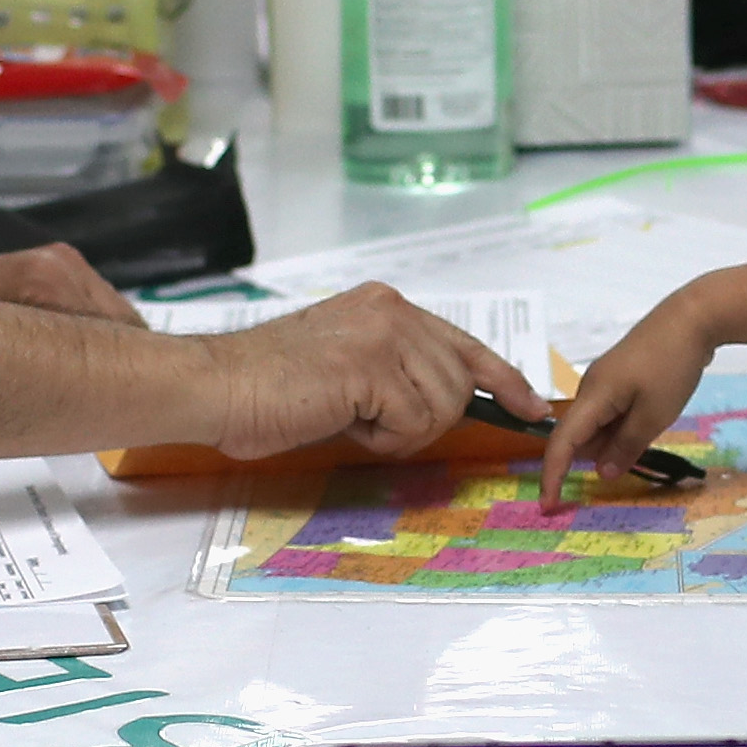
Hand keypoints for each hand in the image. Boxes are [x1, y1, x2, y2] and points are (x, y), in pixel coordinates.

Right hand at [202, 284, 538, 460]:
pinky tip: (342, 423)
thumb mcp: (346, 368)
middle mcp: (391, 311)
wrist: (216, 388)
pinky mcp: (372, 367)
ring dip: (403, 433)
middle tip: (370, 426)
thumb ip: (395, 373)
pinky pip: (415, 423)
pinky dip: (383, 440)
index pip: (465, 343)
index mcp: (385, 306)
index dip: (503, 379)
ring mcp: (383, 335)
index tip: (529, 407)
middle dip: (428, 420)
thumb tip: (450, 403)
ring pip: (443, 405)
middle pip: (460, 381)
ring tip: (350, 421)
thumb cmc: (268, 390)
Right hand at [538, 291, 720, 502]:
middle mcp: (590, 388)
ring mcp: (604, 380)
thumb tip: (602, 473)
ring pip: (599, 424)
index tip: (549, 505)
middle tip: (643, 439)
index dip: (552, 475)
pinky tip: (652, 412)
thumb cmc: (672, 365)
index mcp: (592, 396)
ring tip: (655, 418)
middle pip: (581, 435)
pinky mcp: (619, 375)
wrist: (693, 316)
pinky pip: (612, 410)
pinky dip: (625, 423)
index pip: (561, 442)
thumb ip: (626, 447)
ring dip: (617, 437)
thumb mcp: (654, 415)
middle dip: (601, 453)